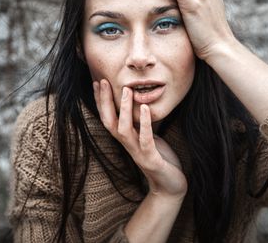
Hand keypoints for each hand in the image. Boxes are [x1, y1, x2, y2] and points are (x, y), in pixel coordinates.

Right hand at [93, 79, 187, 198]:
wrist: (170, 185)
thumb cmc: (160, 158)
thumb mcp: (147, 136)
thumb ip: (140, 123)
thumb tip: (138, 102)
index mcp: (126, 139)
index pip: (108, 117)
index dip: (101, 101)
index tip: (98, 81)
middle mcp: (128, 145)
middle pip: (109, 121)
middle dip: (105, 102)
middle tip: (103, 81)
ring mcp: (138, 152)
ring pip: (123, 130)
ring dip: (124, 109)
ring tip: (127, 90)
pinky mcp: (151, 159)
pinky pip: (145, 139)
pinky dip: (144, 123)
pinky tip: (145, 108)